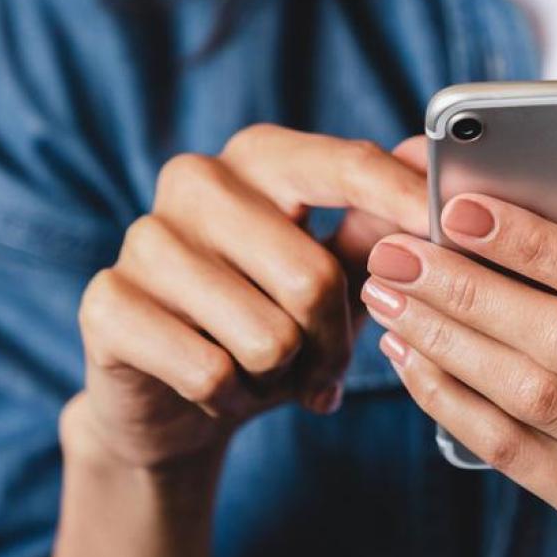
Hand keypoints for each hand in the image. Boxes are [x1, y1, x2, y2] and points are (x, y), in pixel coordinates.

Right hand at [67, 127, 427, 471]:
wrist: (173, 400)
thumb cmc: (270, 320)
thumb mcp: (336, 275)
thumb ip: (380, 225)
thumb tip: (430, 162)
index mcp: (260, 156)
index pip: (345, 165)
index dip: (403, 201)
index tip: (449, 229)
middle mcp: (196, 180)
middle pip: (313, 276)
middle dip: (334, 342)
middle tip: (325, 367)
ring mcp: (144, 238)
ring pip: (266, 335)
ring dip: (281, 376)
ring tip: (265, 372)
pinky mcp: (106, 303)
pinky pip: (210, 371)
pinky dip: (231, 398)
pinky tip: (219, 389)